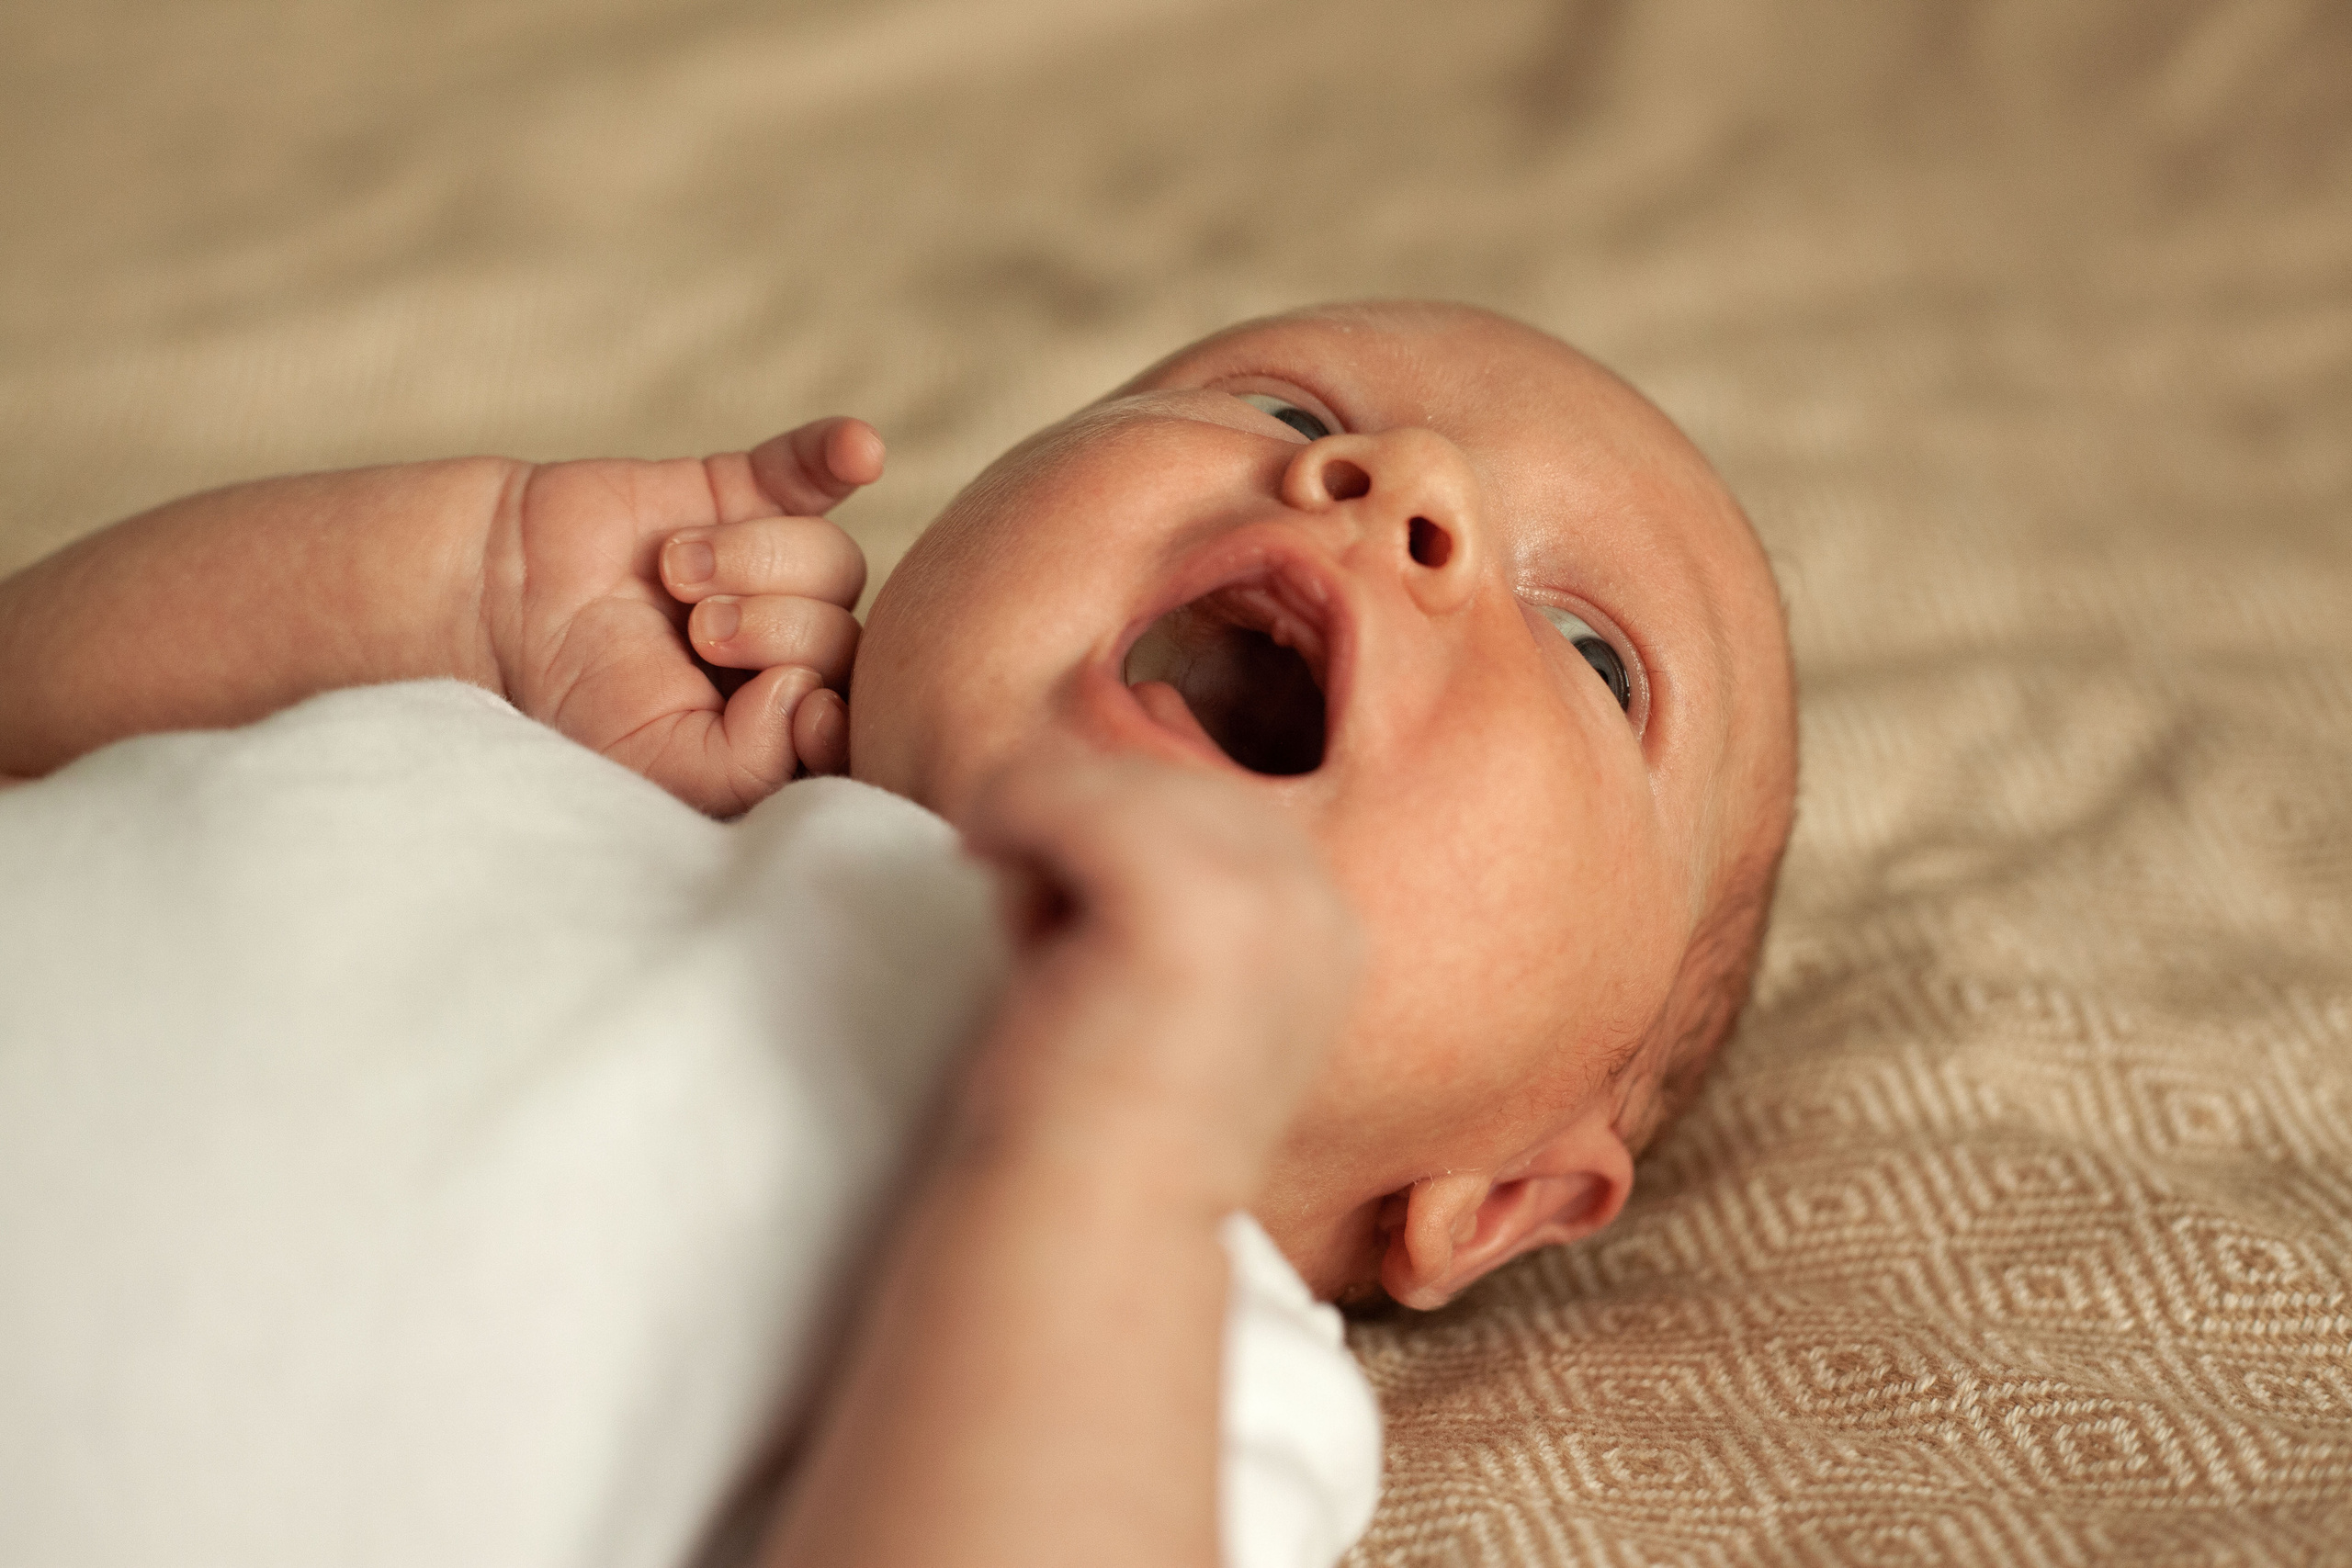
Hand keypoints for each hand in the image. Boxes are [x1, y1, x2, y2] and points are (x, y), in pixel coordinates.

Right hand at [483, 418, 879, 814]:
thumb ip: (756, 765)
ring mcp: (777, 570)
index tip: (805, 710)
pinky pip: (815, 470)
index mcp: (783, 724)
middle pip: (847, 637)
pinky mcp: (748, 494)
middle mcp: (795, 648)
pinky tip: (857, 450)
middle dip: (771, 633)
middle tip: (698, 634)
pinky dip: (836, 454)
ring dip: (752, 562)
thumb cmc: (580, 700)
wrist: (500, 604)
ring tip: (676, 572)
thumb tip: (816, 697)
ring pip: (833, 559)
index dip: (840, 713)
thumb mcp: (667, 769)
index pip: (859, 721)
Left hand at [957, 744, 1364, 1212]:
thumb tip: (1062, 756)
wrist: (1080, 1226)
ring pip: (1103, 774)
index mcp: (1325, 916)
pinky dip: (1000, 812)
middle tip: (1040, 937)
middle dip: (1078, 836)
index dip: (1116, 846)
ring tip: (1027, 933)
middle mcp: (1315, 896)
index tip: (1077, 936)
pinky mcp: (1186, 898)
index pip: (1201, 797)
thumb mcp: (1157, 967)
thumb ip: (1154, 872)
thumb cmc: (1094, 1110)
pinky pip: (1057, 783)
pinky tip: (979, 865)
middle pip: (1158, 774)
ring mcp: (1260, 893)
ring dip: (1036, 834)